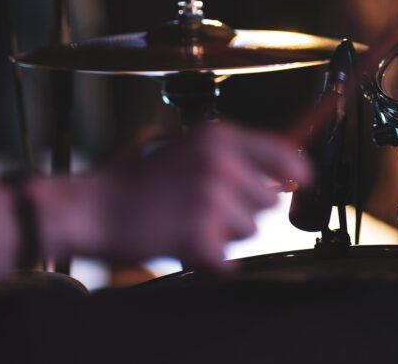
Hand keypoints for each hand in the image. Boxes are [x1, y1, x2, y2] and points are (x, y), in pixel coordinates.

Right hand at [38, 123, 309, 268]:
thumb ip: (236, 154)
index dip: (299, 174)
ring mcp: (211, 200)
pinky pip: (228, 260)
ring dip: (226, 233)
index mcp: (221, 137)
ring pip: (251, 231)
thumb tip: (288, 170)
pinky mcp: (200, 235)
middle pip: (270, 201)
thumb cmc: (142, 180)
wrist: (97, 207)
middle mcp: (221, 163)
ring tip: (191, 219)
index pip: (287, 156)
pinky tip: (184, 241)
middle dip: (246, 209)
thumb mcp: (190, 147)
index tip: (300, 183)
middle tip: (208, 206)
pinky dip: (209, 259)